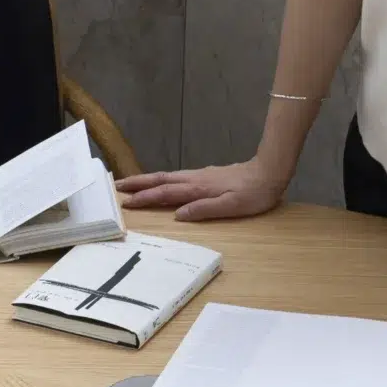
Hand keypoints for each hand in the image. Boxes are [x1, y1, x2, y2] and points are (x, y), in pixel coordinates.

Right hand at [116, 159, 288, 222]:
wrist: (270, 172)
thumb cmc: (253, 194)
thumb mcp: (231, 206)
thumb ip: (204, 210)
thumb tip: (178, 214)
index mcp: (198, 189)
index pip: (166, 193)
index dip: (145, 198)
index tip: (126, 201)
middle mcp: (195, 179)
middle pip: (161, 180)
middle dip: (139, 184)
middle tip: (117, 186)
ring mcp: (200, 176)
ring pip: (168, 177)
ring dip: (148, 180)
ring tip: (132, 184)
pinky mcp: (206, 176)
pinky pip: (178, 178)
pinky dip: (163, 180)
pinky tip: (162, 184)